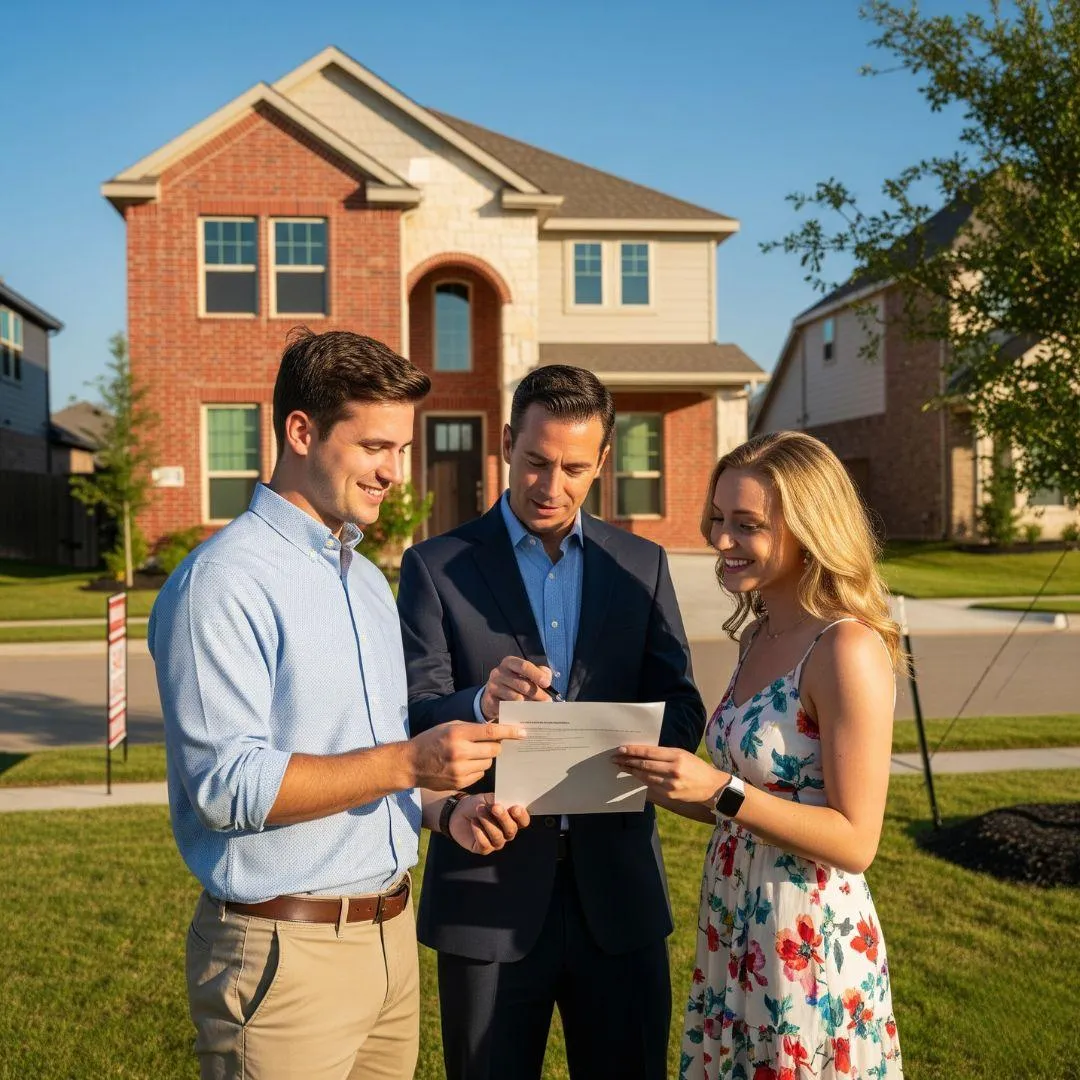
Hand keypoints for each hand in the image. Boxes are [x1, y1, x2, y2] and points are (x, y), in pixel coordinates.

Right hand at [408, 721, 523, 790]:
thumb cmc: (431, 740)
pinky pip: (480, 774)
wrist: (410, 764)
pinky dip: (477, 768)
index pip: (491, 731)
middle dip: (496, 745)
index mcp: (458, 733)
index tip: (523, 732)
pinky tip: (464, 765)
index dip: (509, 731)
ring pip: (488, 763)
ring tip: (470, 754)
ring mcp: (460, 770)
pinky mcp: (460, 783)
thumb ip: (472, 728)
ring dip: (485, 757)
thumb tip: (497, 729)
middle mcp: (460, 752)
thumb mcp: (449, 726)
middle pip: (494, 749)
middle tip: (488, 743)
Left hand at [448, 793, 530, 853]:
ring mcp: (496, 842)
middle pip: (511, 830)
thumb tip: (507, 802)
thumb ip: (500, 800)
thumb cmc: (478, 804)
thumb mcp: (489, 798)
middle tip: (494, 807)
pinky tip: (473, 822)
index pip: (524, 821)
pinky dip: (478, 832)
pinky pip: (485, 844)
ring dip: (488, 822)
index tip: (515, 808)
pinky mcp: (483, 849)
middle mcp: (507, 833)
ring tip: (479, 810)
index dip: (522, 816)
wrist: (459, 812)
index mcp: (512, 819)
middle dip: (503, 818)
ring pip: (497, 837)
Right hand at [479, 656, 553, 721]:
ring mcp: (492, 687)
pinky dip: (519, 712)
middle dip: (538, 694)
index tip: (547, 684)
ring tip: (538, 708)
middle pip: (523, 685)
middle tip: (547, 702)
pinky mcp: (489, 701)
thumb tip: (547, 680)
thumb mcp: (527, 674)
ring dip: (530, 705)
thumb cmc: (515, 683)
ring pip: (516, 698)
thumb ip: (540, 673)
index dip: (537, 675)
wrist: (493, 696)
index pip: (524, 666)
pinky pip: (508, 708)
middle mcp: (498, 672)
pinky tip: (524, 713)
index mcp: (509, 662)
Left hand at [612, 745, 728, 805]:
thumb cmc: (694, 766)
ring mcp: (671, 784)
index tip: (620, 749)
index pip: (649, 752)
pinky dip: (641, 780)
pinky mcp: (669, 794)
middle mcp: (673, 769)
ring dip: (631, 771)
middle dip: (627, 761)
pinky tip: (634, 776)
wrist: (711, 786)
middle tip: (615, 758)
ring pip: (645, 777)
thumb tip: (642, 752)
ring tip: (622, 767)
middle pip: (644, 765)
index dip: (633, 751)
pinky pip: (651, 786)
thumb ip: (663, 754)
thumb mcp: (681, 754)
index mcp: (676, 756)